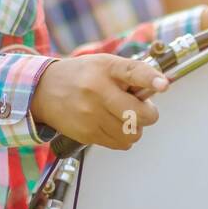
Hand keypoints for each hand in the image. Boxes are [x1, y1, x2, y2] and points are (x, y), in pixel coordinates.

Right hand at [29, 55, 167, 150]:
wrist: (44, 90)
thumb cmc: (82, 76)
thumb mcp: (105, 64)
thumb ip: (133, 73)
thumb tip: (161, 86)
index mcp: (106, 69)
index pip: (133, 72)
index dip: (151, 79)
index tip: (163, 85)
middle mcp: (98, 92)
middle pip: (140, 115)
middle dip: (148, 114)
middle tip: (139, 108)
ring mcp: (91, 115)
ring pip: (133, 134)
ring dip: (135, 128)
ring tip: (122, 116)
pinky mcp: (86, 134)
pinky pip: (120, 144)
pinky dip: (122, 137)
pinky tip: (112, 125)